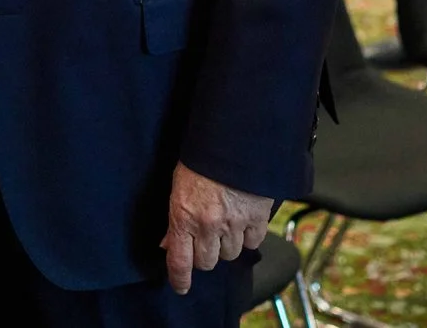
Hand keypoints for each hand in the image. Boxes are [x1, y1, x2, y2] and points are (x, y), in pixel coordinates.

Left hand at [161, 164, 272, 294]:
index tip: (181, 286)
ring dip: (227, 245)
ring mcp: (234, 223)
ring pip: (230, 254)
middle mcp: (209, 226)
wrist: (235, 140)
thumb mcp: (178, 186)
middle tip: (206, 238)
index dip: (179, 279)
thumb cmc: (201, 158)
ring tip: (226, 224)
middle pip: (206, 262)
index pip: (179, 262)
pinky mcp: (257, 217)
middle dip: (205, 254)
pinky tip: (245, 221)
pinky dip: (249, 235)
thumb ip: (175, 218)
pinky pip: (253, 242)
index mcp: (184, 217)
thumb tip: (168, 243)